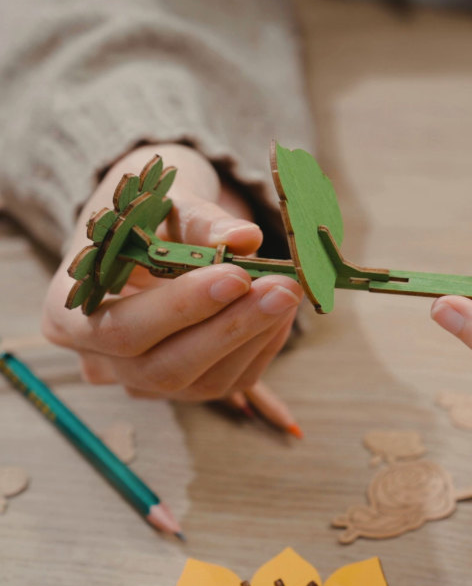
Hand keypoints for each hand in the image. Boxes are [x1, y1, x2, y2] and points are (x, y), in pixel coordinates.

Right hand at [42, 144, 302, 416]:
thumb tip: (245, 238)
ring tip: (288, 290)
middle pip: (164, 368)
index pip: (122, 329)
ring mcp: (148, 381)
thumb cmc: (145, 213)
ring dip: (256, 336)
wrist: (150, 231)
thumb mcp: (160, 200)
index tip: (235, 275)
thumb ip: (199, 220)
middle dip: (230, 328)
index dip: (180, 308)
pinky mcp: (190, 385)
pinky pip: (234, 379)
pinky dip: (265, 343)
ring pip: (205, 382)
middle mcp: (103, 360)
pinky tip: (282, 308)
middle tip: (282, 288)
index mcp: (69, 313)